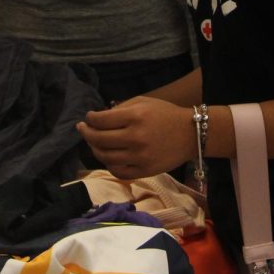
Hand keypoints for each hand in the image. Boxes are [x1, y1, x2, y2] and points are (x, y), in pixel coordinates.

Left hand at [77, 96, 193, 179]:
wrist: (191, 134)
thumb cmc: (165, 114)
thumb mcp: (143, 102)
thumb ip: (120, 109)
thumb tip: (98, 119)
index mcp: (135, 117)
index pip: (101, 120)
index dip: (90, 119)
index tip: (88, 118)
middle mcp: (136, 138)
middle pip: (99, 139)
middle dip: (86, 133)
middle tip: (83, 129)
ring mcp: (140, 157)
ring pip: (105, 157)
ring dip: (94, 149)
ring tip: (93, 143)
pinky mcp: (145, 171)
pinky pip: (118, 172)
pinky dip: (109, 165)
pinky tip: (108, 157)